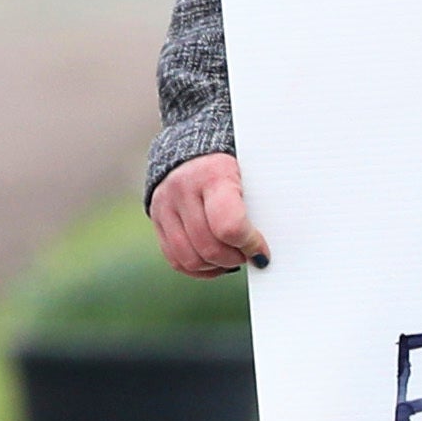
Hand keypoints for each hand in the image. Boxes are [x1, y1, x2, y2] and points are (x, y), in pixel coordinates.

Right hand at [149, 153, 264, 274]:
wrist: (197, 151)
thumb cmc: (235, 166)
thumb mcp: (251, 175)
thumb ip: (258, 206)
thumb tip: (265, 250)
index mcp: (214, 174)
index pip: (229, 225)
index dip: (249, 245)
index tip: (263, 252)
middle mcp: (184, 189)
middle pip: (209, 246)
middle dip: (235, 258)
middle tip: (250, 256)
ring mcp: (165, 205)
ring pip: (190, 258)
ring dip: (217, 266)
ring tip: (234, 258)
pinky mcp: (156, 219)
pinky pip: (175, 259)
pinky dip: (199, 269)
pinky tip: (216, 263)